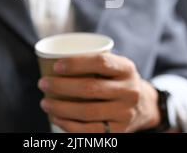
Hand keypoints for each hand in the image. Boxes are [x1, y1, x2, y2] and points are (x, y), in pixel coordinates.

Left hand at [38, 53, 160, 132]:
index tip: (56, 65)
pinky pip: (89, 131)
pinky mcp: (118, 131)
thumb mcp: (115, 66)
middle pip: (91, 88)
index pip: (101, 62)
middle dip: (61, 86)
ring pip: (88, 112)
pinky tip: (55, 117)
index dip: (76, 63)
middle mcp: (129, 91)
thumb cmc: (117, 80)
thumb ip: (94, 60)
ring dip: (61, 108)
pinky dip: (68, 125)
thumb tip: (52, 55)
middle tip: (43, 83)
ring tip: (44, 102)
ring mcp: (125, 113)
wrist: (143, 106)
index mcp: (127, 69)